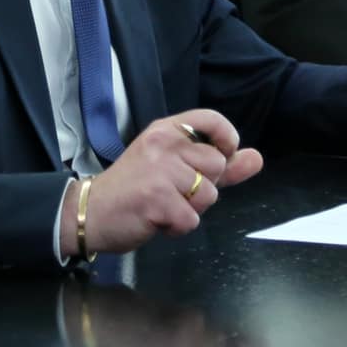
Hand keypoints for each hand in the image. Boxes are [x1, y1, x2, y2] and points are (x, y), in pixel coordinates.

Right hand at [62, 109, 263, 256]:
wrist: (90, 211)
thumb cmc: (133, 189)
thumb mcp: (173, 167)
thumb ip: (218, 163)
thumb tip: (256, 158)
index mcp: (165, 131)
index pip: (210, 119)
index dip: (226, 138)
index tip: (223, 155)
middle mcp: (163, 145)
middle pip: (216, 166)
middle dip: (203, 187)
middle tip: (173, 191)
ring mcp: (159, 171)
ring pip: (208, 195)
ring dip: (190, 209)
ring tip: (162, 205)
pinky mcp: (157, 200)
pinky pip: (192, 219)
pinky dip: (178, 227)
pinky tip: (156, 220)